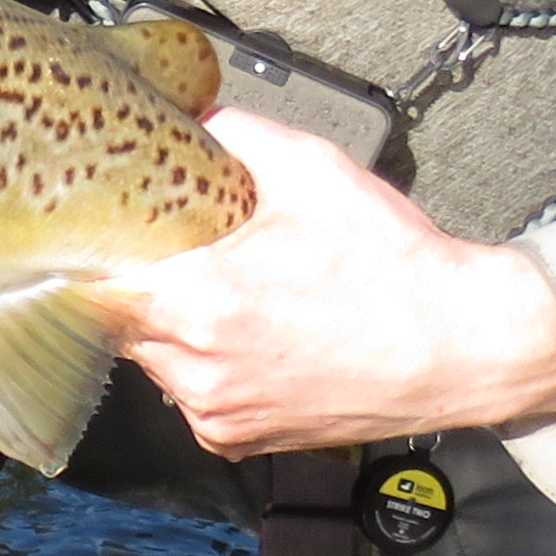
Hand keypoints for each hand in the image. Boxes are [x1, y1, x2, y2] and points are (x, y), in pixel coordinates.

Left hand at [87, 108, 555, 458]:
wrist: (463, 346)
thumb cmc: (393, 264)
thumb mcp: (312, 170)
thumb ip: (233, 134)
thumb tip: (188, 116)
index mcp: (198, 301)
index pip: (92, 278)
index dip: (96, 247)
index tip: (104, 226)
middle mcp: (195, 369)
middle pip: (120, 317)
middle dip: (144, 280)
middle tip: (185, 250)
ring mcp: (215, 412)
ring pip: (154, 357)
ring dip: (174, 324)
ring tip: (233, 291)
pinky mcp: (238, 439)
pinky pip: (192, 393)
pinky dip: (207, 364)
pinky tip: (254, 334)